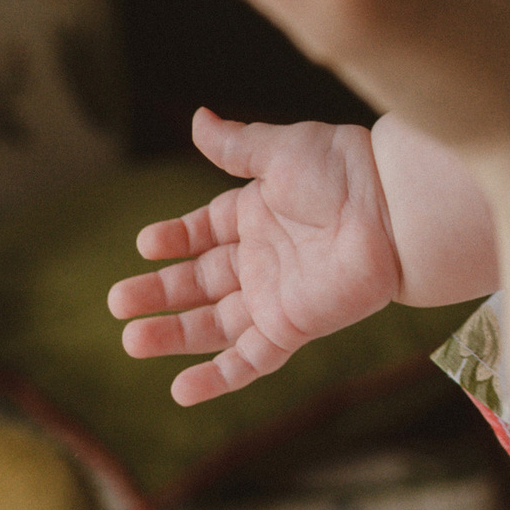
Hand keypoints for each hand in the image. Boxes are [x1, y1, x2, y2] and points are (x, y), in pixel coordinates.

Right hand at [109, 105, 404, 403]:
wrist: (391, 209)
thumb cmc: (343, 171)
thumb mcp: (279, 150)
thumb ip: (234, 146)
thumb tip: (198, 118)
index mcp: (258, 213)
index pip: (205, 231)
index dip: (174, 240)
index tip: (144, 245)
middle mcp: (263, 258)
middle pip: (200, 281)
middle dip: (159, 292)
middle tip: (117, 301)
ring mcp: (275, 296)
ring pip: (214, 324)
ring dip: (174, 335)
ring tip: (131, 340)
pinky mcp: (292, 326)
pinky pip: (250, 360)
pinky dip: (217, 378)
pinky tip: (180, 391)